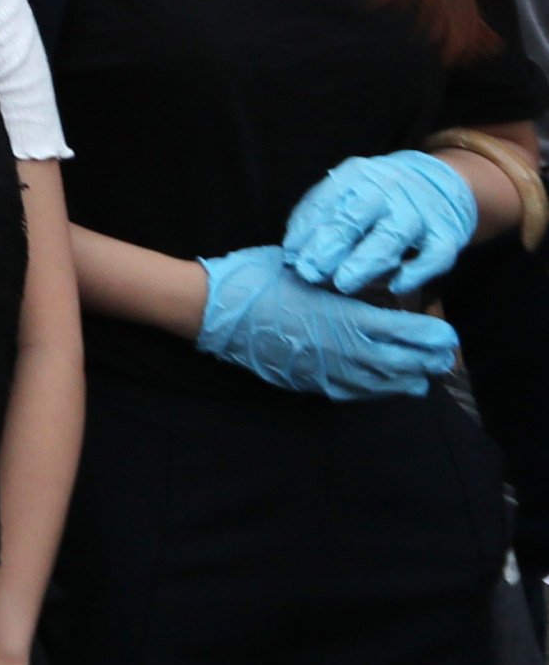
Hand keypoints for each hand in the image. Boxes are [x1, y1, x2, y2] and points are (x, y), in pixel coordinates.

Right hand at [195, 244, 460, 396]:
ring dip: (405, 382)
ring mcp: (326, 372)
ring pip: (381, 385)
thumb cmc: (261, 279)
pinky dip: (373, 391)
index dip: (432, 337)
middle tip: (442, 359)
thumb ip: (347, 286)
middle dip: (427, 362)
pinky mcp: (308, 383)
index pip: (408, 334)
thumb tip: (378, 290)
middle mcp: (345, 351)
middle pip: (403, 365)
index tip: (447, 335)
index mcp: (349, 319)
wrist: (216, 311)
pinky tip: (379, 387)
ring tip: (420, 379)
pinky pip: (351, 393)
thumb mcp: (312, 272)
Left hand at [285, 149, 477, 295]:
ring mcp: (419, 211)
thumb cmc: (378, 197)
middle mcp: (388, 189)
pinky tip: (396, 286)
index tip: (291, 257)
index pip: (326, 202)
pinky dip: (416, 271)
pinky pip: (434, 255)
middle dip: (329, 245)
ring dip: (365, 261)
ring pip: (391, 236)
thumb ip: (321, 217)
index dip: (305, 230)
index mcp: (356, 175)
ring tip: (343, 283)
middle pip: (354, 217)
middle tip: (310, 272)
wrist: (440, 184)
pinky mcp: (448, 234)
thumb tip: (292, 253)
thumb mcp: (348, 192)